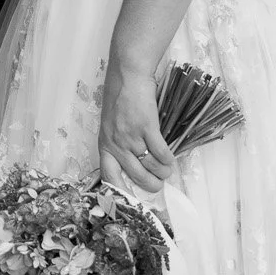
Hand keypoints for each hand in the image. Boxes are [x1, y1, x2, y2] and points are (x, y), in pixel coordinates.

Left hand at [98, 55, 175, 194]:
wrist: (127, 75)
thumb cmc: (119, 97)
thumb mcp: (110, 124)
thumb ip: (118, 143)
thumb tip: (135, 163)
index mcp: (105, 145)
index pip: (109, 177)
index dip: (120, 192)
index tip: (131, 200)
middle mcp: (117, 144)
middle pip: (135, 176)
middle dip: (150, 186)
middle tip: (158, 186)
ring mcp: (131, 136)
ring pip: (150, 166)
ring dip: (163, 172)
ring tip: (167, 171)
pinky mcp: (147, 127)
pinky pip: (161, 152)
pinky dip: (168, 159)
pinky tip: (171, 159)